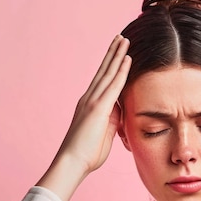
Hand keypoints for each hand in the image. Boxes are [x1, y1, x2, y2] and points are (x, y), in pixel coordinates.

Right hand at [37, 35, 130, 200]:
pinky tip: (127, 59)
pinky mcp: (98, 108)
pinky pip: (113, 85)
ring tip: (124, 40)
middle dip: (113, 53)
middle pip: (103, 71)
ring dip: (117, 55)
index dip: (111, 65)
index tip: (118, 52)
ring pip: (108, 73)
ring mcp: (92, 102)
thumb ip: (112, 119)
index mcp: (90, 105)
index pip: (102, 81)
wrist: (72, 163)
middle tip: (120, 37)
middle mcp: (88, 98)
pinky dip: (121, 71)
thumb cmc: (87, 154)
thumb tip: (120, 110)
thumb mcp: (105, 133)